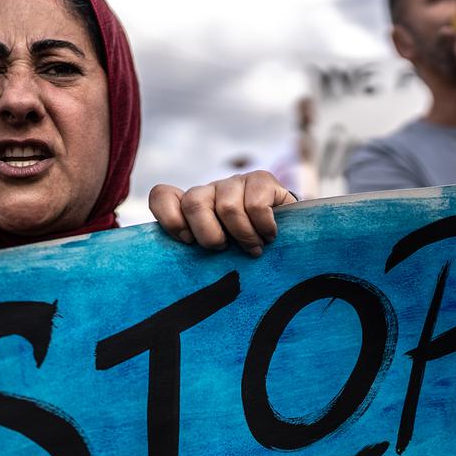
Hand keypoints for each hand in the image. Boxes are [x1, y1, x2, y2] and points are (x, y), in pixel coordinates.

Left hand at [148, 170, 296, 257]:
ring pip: (228, 207)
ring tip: (253, 249)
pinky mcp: (262, 180)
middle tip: (225, 248)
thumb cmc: (247, 253)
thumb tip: (176, 275)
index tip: (187, 241)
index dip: (170, 218)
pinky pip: (256, 205)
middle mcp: (210, 190)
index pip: (163, 196)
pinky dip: (263, 226)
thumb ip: (197, 255)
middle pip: (194, 202)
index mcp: (192, 206)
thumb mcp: (218, 256)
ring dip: (243, 235)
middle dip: (210, 234)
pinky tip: (269, 236)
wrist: (293, 238)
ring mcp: (236, 182)